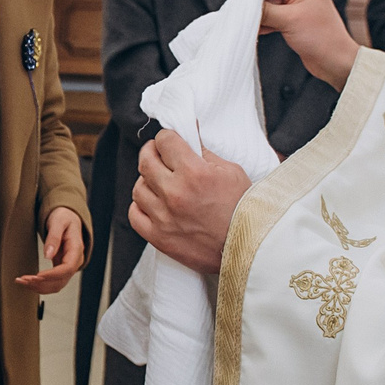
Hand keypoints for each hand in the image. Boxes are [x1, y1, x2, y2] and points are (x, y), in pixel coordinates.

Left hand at [15, 206, 87, 293]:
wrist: (67, 217)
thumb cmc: (63, 217)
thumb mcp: (58, 222)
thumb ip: (54, 238)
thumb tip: (48, 255)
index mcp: (76, 249)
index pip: (67, 269)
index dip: (52, 275)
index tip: (37, 276)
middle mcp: (74, 261)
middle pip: (61, 281)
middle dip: (42, 283)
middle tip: (24, 279)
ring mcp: (68, 267)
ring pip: (56, 285)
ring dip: (39, 287)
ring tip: (22, 281)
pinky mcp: (60, 269)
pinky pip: (52, 282)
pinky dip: (39, 285)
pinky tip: (27, 282)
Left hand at [129, 129, 251, 276]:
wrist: (250, 247)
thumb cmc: (245, 210)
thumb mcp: (232, 172)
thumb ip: (205, 154)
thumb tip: (188, 140)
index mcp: (193, 172)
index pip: (165, 141)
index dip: (167, 137)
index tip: (170, 140)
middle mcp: (174, 193)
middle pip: (146, 161)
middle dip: (151, 152)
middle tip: (158, 153)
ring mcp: (164, 216)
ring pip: (138, 188)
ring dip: (147, 180)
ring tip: (158, 181)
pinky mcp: (160, 237)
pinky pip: (135, 215)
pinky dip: (140, 206)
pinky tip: (152, 203)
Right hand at [244, 0, 359, 90]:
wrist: (336, 63)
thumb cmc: (323, 39)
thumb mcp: (290, 20)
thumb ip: (266, 11)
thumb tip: (246, 5)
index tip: (237, 0)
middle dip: (254, 5)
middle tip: (237, 13)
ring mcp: (298, 10)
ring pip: (270, 9)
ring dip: (258, 17)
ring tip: (244, 23)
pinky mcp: (295, 24)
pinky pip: (274, 20)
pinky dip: (264, 25)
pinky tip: (254, 30)